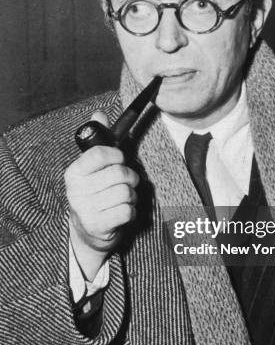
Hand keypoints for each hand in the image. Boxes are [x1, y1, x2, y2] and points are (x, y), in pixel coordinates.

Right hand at [65, 111, 138, 278]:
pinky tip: (122, 212)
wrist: (89, 232)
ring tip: (123, 198)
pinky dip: (131, 211)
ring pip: (126, 192)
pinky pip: (127, 211)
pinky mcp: (98, 226)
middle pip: (119, 173)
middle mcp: (76, 191)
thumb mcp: (93, 167)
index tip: (119, 159)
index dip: (116, 155)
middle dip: (130, 176)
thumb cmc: (95, 193)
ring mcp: (85, 210)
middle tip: (126, 181)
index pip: (99, 154)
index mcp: (73, 173)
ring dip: (131, 195)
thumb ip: (97, 140)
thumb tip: (99, 113)